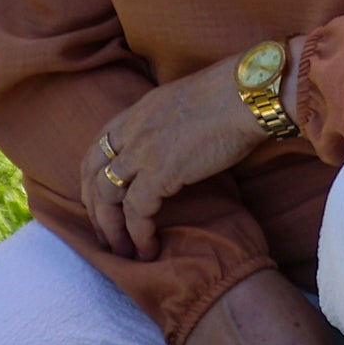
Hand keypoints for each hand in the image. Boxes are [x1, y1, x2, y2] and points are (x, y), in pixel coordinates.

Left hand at [81, 54, 277, 256]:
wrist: (250, 94)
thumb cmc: (236, 96)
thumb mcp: (188, 103)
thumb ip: (173, 122)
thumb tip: (183, 141)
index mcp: (137, 112)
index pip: (97, 148)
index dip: (92, 178)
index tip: (102, 202)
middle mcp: (132, 131)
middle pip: (92, 175)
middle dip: (95, 209)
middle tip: (108, 235)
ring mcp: (142, 150)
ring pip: (106, 196)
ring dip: (111, 228)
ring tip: (124, 251)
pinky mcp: (160, 170)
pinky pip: (137, 210)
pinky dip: (138, 232)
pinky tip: (148, 246)